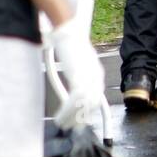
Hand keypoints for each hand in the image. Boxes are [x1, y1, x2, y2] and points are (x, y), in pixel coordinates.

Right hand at [46, 14, 104, 129]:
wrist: (67, 30)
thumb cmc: (69, 43)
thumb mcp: (77, 61)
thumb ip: (77, 74)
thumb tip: (74, 86)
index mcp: (96, 71)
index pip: (96, 96)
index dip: (88, 110)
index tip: (80, 120)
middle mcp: (96, 75)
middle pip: (92, 103)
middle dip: (81, 117)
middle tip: (71, 126)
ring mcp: (89, 76)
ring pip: (83, 105)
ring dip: (72, 117)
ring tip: (62, 123)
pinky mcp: (79, 76)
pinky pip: (75, 100)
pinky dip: (67, 111)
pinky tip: (60, 116)